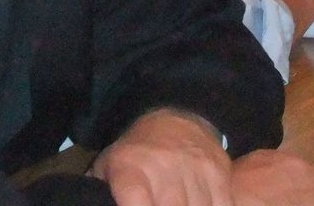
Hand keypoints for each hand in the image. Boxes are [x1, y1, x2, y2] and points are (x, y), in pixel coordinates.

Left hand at [89, 108, 230, 205]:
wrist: (176, 116)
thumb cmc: (137, 153)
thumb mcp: (108, 167)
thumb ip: (100, 192)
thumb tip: (93, 202)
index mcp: (130, 169)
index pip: (134, 201)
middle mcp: (164, 167)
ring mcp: (195, 169)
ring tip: (178, 205)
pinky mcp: (218, 171)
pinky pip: (220, 205)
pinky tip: (199, 204)